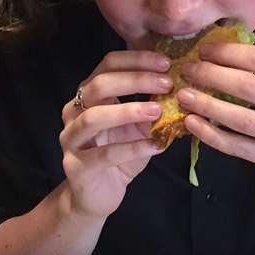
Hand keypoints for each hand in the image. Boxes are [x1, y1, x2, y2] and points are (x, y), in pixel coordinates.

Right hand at [58, 50, 172, 218]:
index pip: (108, 64)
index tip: (167, 63)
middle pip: (99, 85)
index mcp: (89, 95)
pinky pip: (104, 155)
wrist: (98, 194)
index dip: (137, 60)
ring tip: (158, 111)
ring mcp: (71, 139)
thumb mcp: (139, 125)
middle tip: (167, 83)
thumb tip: (183, 84)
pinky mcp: (75, 167)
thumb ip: (152, 105)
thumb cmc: (119, 153)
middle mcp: (74, 112)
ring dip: (129, 111)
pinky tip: (156, 146)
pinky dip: (132, 149)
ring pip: (94, 117)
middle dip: (135, 80)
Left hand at [177, 42, 254, 200]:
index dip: (229, 53)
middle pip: (251, 88)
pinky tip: (194, 125)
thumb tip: (228, 55)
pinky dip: (214, 136)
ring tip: (184, 95)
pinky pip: (243, 148)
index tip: (204, 50)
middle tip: (186, 69)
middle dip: (212, 76)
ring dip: (208, 106)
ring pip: (244, 120)